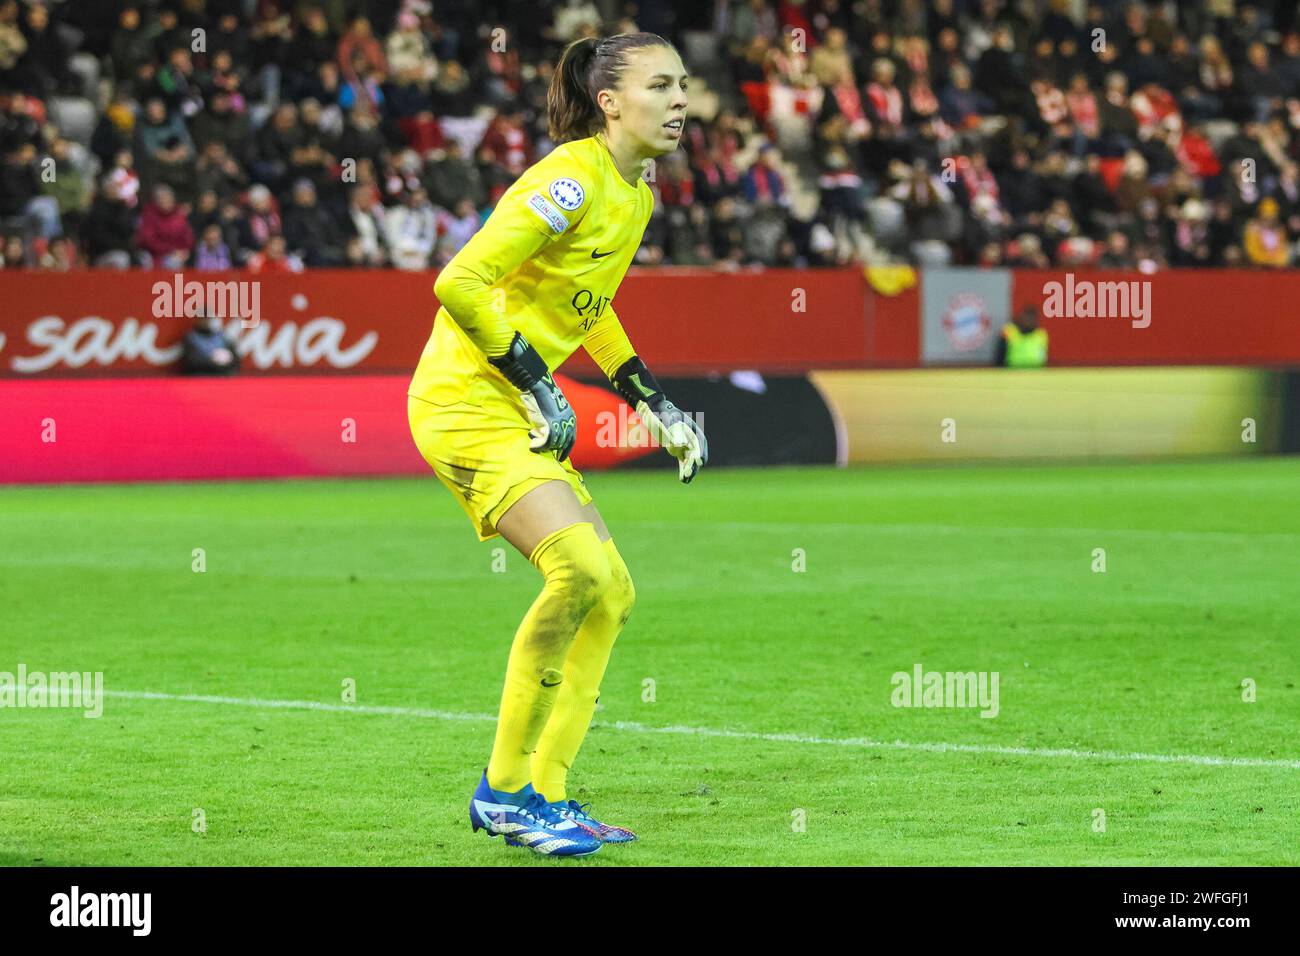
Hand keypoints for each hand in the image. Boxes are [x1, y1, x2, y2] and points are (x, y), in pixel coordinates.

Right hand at [489, 332, 576, 460]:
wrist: (538, 384)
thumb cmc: (540, 394)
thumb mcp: (549, 409)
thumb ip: (550, 421)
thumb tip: (542, 433)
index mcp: (571, 417)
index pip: (572, 438)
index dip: (566, 449)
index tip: (561, 457)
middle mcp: (569, 421)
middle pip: (563, 442)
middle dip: (552, 448)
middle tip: (539, 447)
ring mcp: (561, 423)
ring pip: (554, 443)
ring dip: (543, 445)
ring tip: (533, 441)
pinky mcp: (551, 423)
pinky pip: (546, 441)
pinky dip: (539, 445)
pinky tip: (532, 445)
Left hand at [612, 356, 707, 482]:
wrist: (653, 412)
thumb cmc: (661, 414)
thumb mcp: (666, 421)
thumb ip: (674, 432)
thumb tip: (680, 445)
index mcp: (691, 429)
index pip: (699, 443)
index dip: (700, 453)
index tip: (699, 462)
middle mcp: (690, 438)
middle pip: (695, 453)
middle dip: (692, 464)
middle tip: (688, 474)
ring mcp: (685, 444)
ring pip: (690, 459)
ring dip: (688, 469)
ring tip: (685, 479)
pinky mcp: (678, 450)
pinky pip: (683, 461)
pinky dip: (683, 468)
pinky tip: (682, 479)